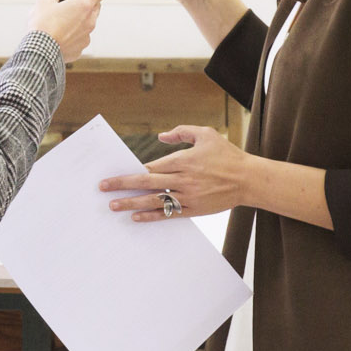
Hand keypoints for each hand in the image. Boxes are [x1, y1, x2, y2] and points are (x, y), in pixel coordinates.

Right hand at [27, 0, 112, 62]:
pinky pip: (81, 37)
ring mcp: (86, 35)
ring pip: (88, 22)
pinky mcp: (80, 47)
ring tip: (63, 18)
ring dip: (80, 18)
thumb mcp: (43, 2)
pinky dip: (74, 34)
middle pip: (95, 6)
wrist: (40, 52)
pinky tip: (61, 33)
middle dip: (87, 1)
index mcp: (84, 4)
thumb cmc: (44, 27)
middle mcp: (89, 20)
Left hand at [100, 124, 248, 220]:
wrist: (248, 179)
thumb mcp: (206, 134)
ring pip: (154, 200)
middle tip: (102, 187)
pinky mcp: (194, 210)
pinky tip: (136, 217)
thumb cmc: (227, 155)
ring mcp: (188, 197)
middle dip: (122, 184)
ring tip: (113, 206)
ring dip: (131, 203)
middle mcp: (183, 179)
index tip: (115, 173)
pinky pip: (168, 214)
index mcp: (183, 160)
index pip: (151, 167)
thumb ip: (182, 132)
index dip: (132, 170)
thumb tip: (161, 137)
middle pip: (146, 182)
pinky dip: (151, 216)